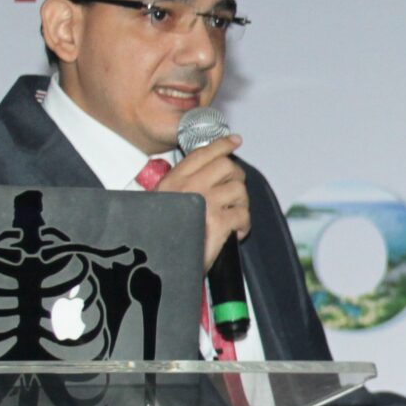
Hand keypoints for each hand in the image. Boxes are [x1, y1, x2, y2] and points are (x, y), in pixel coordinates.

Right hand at [157, 137, 249, 266]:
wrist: (161, 264)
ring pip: (239, 189)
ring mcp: (205, 203)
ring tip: (232, 217)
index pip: (203, 153)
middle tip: (233, 192)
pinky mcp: (219, 223)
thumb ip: (182, 186)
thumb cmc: (163, 235)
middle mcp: (189, 187)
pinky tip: (234, 233)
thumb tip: (210, 173)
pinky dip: (244, 225)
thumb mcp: (164, 203)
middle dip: (236, 177)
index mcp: (173, 181)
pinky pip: (243, 214)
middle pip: (227, 166)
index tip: (234, 141)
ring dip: (241, 204)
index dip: (222, 145)